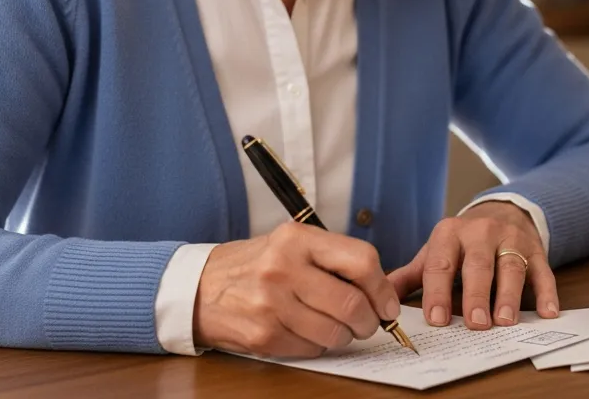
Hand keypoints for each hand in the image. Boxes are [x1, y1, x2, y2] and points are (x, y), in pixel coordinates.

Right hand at [193, 222, 400, 357]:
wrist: (199, 288)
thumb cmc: (255, 265)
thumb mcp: (291, 244)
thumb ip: (333, 259)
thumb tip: (380, 290)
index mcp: (297, 239)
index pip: (361, 261)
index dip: (383, 288)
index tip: (388, 304)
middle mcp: (283, 268)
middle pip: (352, 304)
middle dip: (369, 321)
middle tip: (368, 324)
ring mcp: (271, 303)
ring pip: (335, 333)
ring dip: (345, 337)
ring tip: (336, 328)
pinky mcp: (263, 335)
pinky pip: (311, 349)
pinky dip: (318, 346)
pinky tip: (307, 332)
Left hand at [388, 201, 558, 329]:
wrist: (501, 211)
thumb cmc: (462, 242)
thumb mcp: (435, 251)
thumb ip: (410, 276)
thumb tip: (378, 299)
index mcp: (449, 234)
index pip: (441, 264)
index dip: (438, 292)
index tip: (437, 318)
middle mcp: (480, 232)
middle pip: (478, 265)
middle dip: (476, 295)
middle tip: (475, 323)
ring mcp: (510, 239)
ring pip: (510, 267)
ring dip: (509, 295)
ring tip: (505, 320)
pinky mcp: (535, 249)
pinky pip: (542, 270)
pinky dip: (546, 292)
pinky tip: (547, 311)